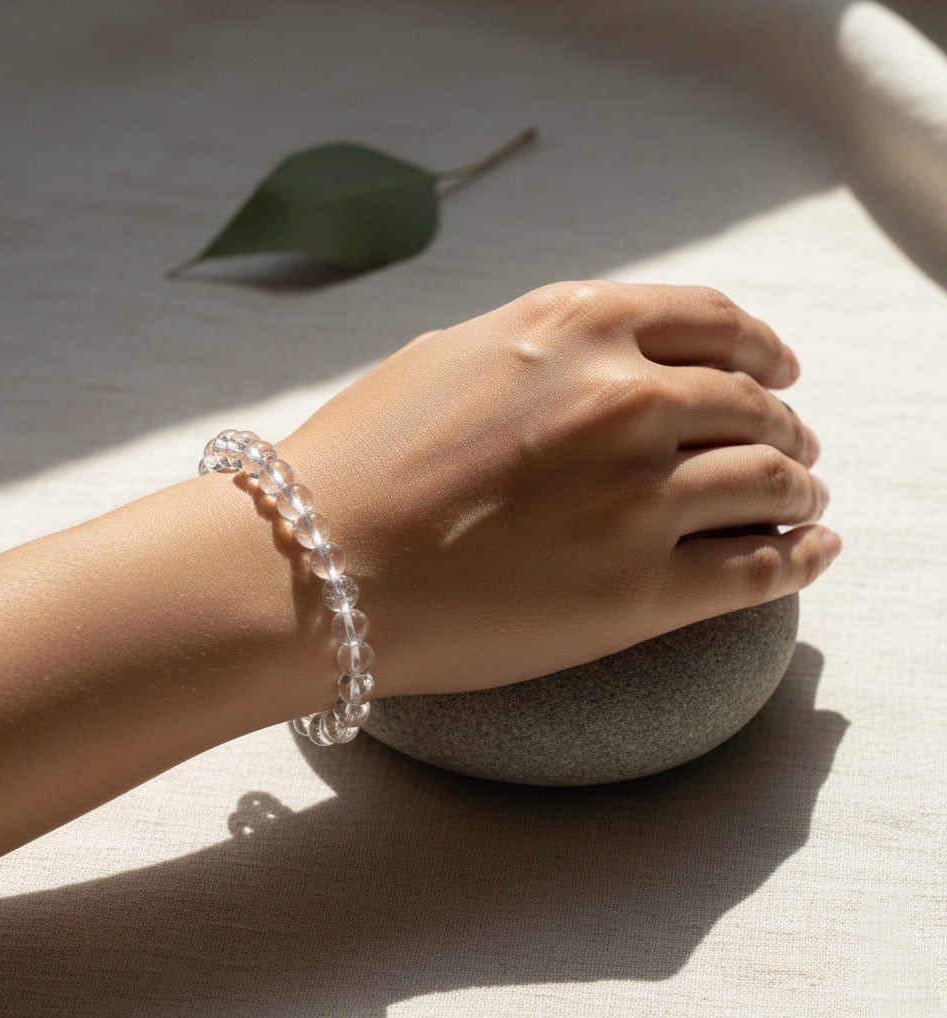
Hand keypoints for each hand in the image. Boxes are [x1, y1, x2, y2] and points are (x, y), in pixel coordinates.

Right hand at [282, 281, 838, 697]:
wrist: (310, 567)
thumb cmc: (359, 465)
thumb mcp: (449, 358)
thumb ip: (539, 348)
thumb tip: (597, 361)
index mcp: (572, 327)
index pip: (711, 320)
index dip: (758, 346)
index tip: (776, 369)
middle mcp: (621, 398)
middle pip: (753, 404)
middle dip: (783, 425)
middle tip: (791, 447)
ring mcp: (637, 496)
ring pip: (771, 482)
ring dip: (798, 489)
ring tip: (801, 502)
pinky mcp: (637, 591)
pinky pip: (759, 568)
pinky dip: (800, 557)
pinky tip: (813, 551)